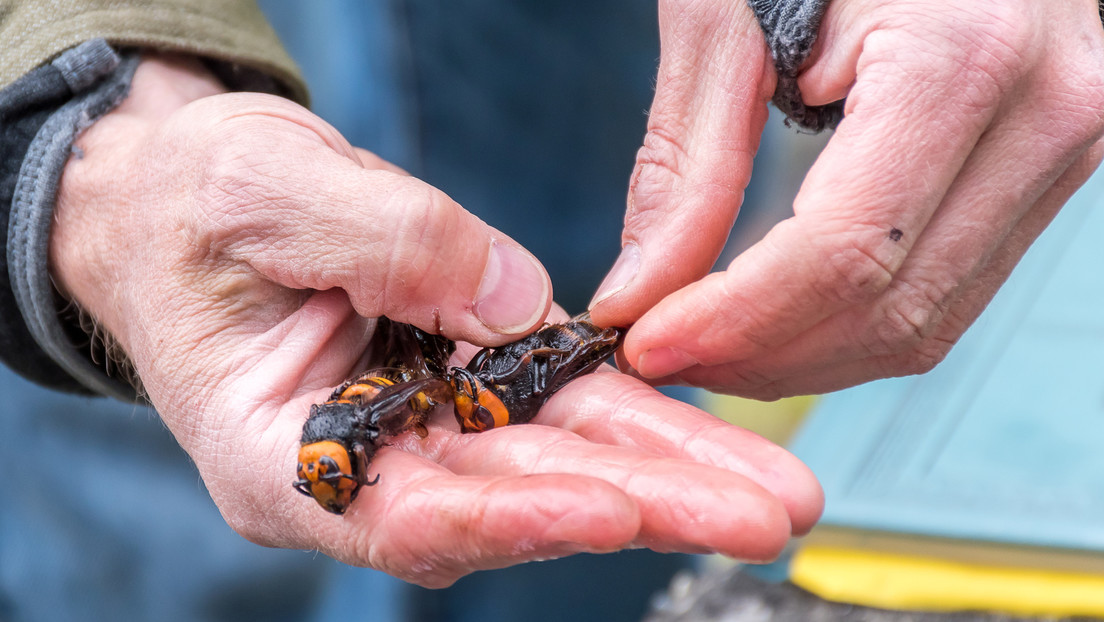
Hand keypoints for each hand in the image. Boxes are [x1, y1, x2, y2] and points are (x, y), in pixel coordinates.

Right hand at [51, 55, 821, 585]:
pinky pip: (559, 399)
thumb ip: (383, 242)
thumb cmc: (191, 206)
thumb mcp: (259, 193)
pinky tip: (706, 432)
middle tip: (753, 517)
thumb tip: (514, 297)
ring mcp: (422, 423)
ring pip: (557, 458)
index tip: (610, 507)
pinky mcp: (466, 377)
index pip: (408, 513)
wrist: (186, 199)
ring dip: (664, 475)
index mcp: (281, 455)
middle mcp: (367, 460)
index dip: (513, 515)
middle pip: (516, 498)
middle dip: (640, 507)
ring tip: (765, 492)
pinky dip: (632, 416)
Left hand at [591, 0, 1103, 398]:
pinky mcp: (1039, 172)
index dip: (736, 320)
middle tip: (662, 353)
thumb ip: (687, 162)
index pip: (845, 250)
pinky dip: (849, 326)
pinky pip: (945, 291)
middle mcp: (1043, 111)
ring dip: (802, 358)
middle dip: (760, 355)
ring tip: (707, 344)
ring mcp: (1056, 148)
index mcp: (964, 53)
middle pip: (890, 307)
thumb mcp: (726, 15)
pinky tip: (774, 319)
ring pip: (925, 323)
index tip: (647, 341)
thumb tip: (641, 291)